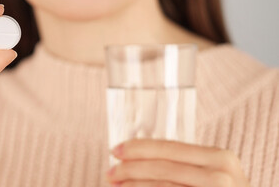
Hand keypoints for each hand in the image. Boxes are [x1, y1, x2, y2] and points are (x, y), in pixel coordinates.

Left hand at [106, 139, 250, 186]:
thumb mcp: (211, 171)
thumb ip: (184, 161)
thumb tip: (136, 155)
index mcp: (220, 158)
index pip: (169, 148)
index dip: (138, 148)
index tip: (115, 150)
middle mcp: (220, 176)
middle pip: (161, 168)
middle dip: (129, 169)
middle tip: (110, 172)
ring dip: (132, 186)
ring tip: (115, 184)